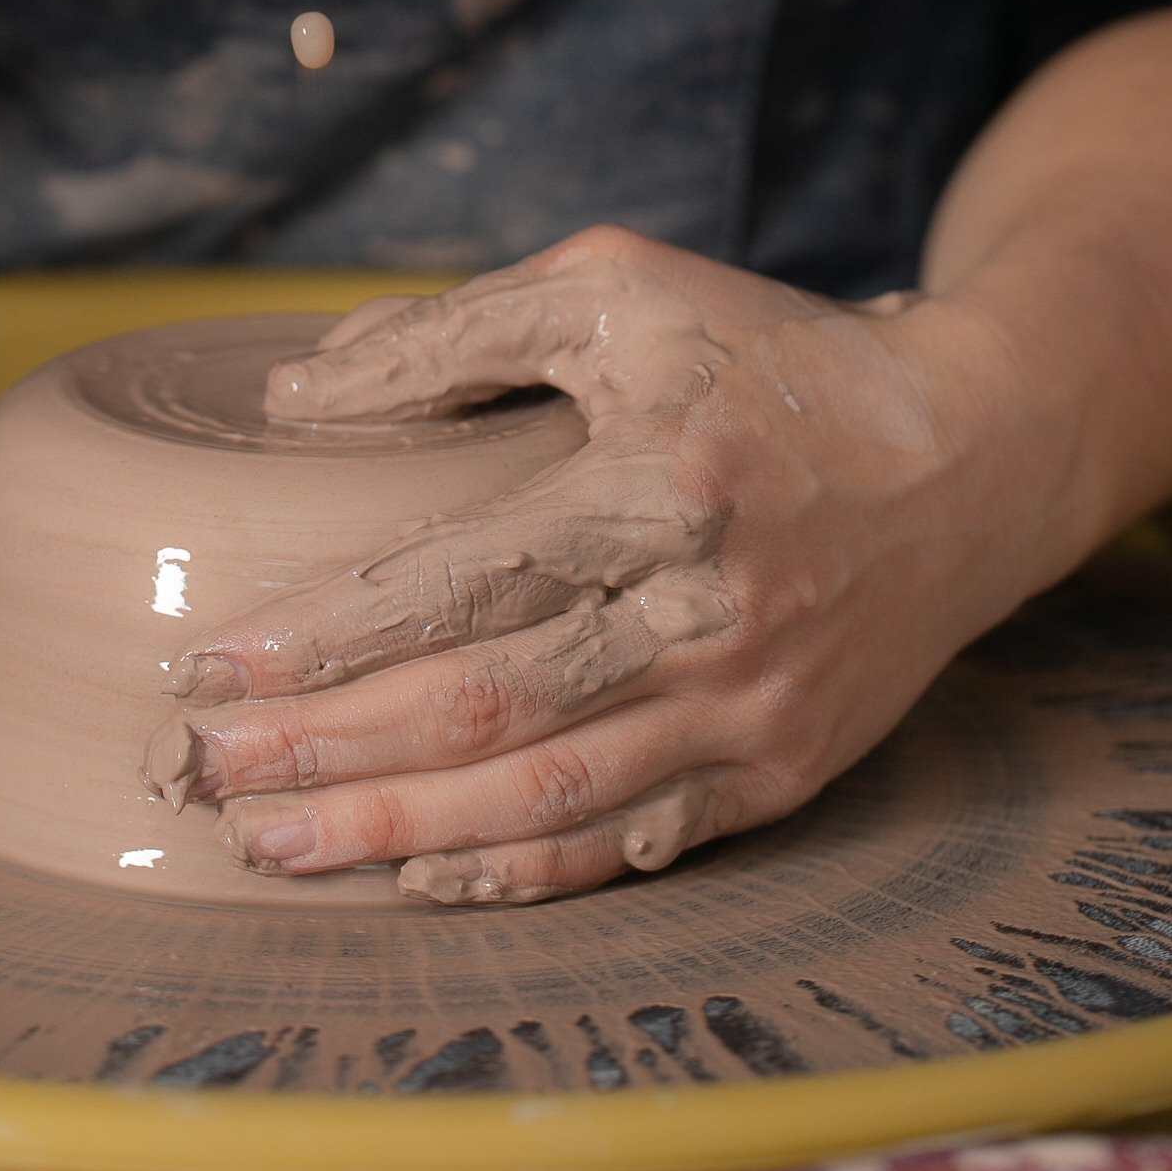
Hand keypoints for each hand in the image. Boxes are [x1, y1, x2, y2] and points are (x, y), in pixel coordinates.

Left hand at [150, 225, 1089, 903]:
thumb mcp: (618, 291)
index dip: (325, 634)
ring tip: (269, 846)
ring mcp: (748, 706)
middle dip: (327, 754)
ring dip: (394, 837)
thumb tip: (297, 396)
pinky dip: (520, 872)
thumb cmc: (767, 357)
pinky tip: (422, 879)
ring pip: (544, 799)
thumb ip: (455, 335)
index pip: (460, 577)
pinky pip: (630, 842)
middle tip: (201, 775)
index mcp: (660, 480)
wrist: (971, 455)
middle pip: (483, 710)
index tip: (212, 664)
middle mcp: (706, 611)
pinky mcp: (779, 768)